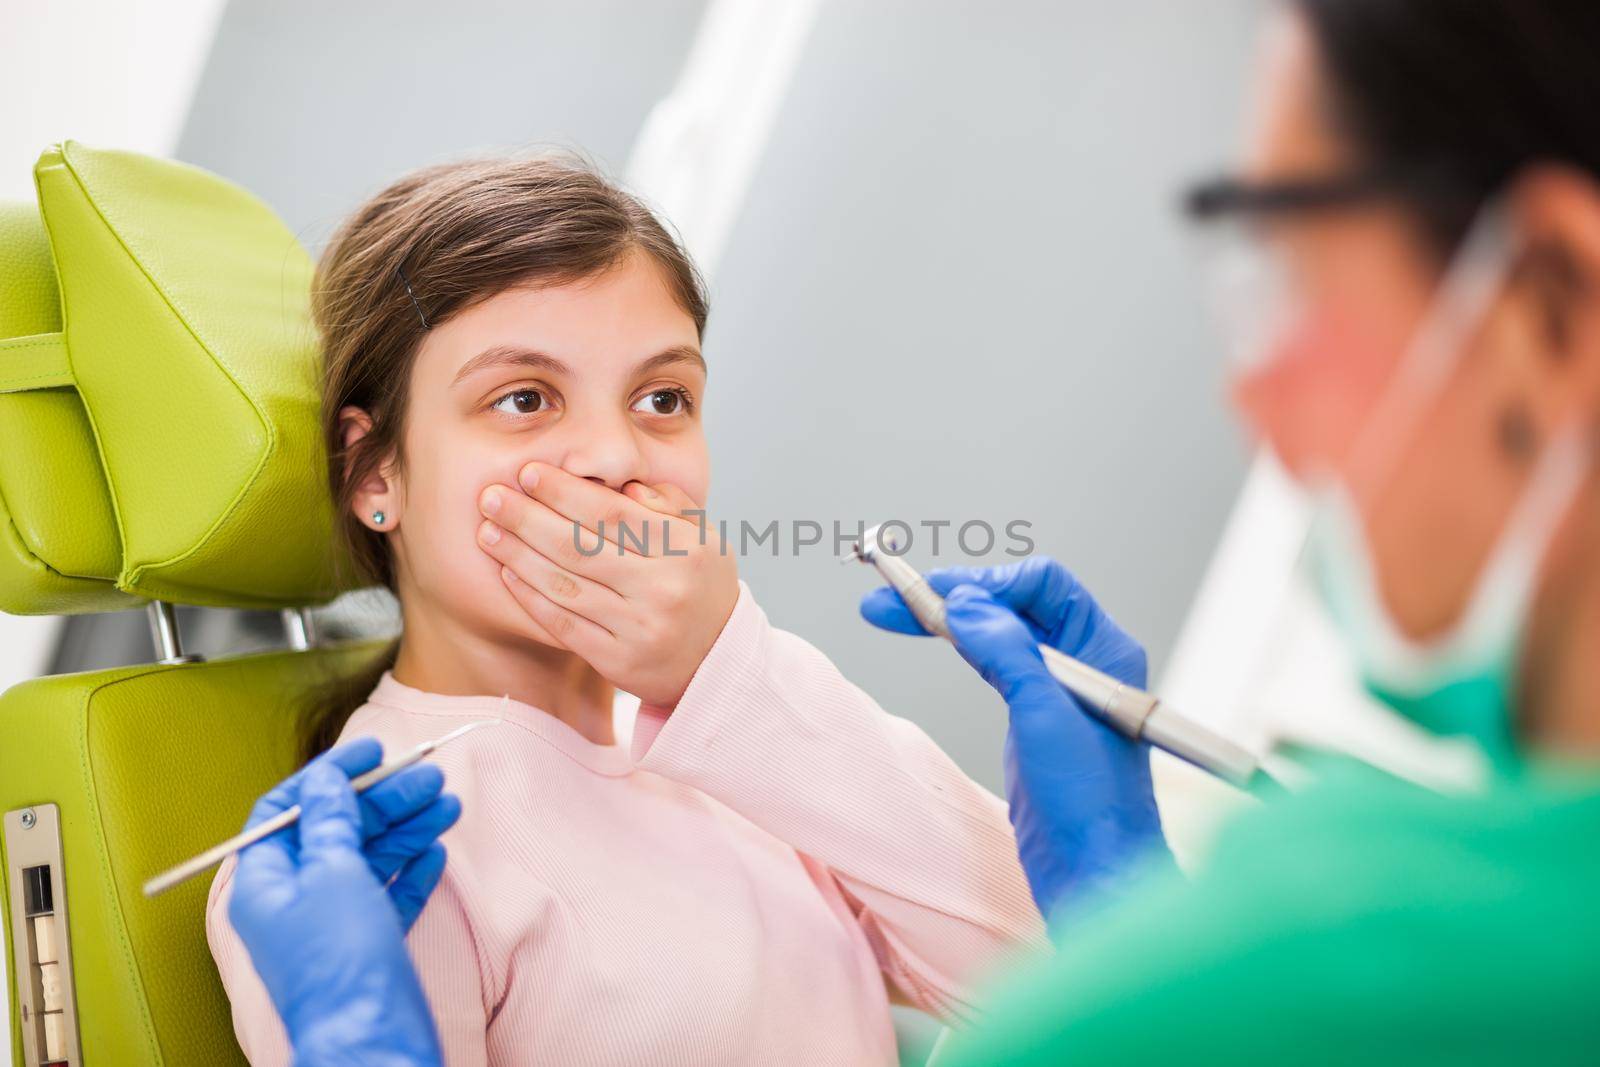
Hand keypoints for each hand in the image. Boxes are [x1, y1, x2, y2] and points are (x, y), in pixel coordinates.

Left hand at [228, 741, 457, 1066]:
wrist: (372, 1039)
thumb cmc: (340, 962)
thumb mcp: (332, 874)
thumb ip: (331, 822)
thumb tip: (326, 782)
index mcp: (266, 882)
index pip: (286, 811)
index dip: (328, 775)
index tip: (370, 751)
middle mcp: (294, 900)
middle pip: (338, 830)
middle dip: (384, 800)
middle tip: (428, 776)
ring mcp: (332, 924)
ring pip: (370, 859)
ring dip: (407, 827)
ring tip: (446, 804)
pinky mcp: (368, 945)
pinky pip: (389, 895)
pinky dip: (412, 870)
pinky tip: (436, 850)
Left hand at [476, 461, 739, 705]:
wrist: (720, 660)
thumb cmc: (702, 585)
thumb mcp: (704, 537)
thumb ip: (667, 504)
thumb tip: (619, 482)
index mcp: (686, 550)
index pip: (614, 514)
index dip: (565, 491)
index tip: (528, 473)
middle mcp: (663, 589)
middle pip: (581, 548)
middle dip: (528, 519)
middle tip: (491, 497)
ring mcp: (640, 629)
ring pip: (566, 586)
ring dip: (519, 556)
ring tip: (488, 531)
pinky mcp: (619, 662)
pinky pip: (564, 625)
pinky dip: (531, 598)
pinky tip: (508, 573)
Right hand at [861, 557, 1170, 917]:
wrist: (1092, 874)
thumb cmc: (1090, 805)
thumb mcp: (1044, 715)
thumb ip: (1007, 650)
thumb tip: (967, 602)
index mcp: (1103, 649)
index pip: (1043, 585)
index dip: (988, 583)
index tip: (939, 592)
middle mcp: (1082, 661)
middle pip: (1012, 604)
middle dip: (953, 596)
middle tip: (893, 597)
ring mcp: (1054, 689)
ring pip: (995, 632)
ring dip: (945, 619)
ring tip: (889, 612)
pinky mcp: (1030, 716)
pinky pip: (990, 662)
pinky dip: (956, 648)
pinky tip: (930, 639)